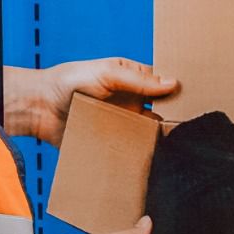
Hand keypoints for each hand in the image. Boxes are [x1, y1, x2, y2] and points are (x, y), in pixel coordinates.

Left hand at [3, 58, 176, 145]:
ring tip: (175, 148)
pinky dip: (137, 154)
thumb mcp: (106, 73)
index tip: (194, 101)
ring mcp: (119, 123)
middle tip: (188, 127)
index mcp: (130, 80)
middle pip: (158, 112)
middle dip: (171, 119)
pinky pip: (127, 149)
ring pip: (145, 133)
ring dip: (156, 139)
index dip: (177, 93)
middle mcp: (128, 102)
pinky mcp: (108, 141)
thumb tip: (172, 83)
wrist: (38, 107)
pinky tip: (151, 160)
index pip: (161, 86)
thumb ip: (138, 80)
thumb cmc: (68, 81)